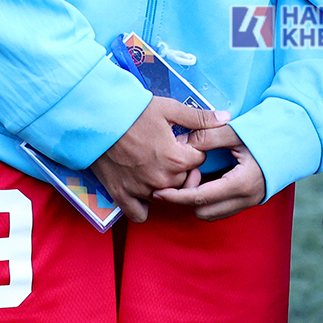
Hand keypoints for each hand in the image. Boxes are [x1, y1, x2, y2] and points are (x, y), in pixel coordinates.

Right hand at [88, 99, 225, 222]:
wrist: (97, 119)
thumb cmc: (133, 112)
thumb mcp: (169, 109)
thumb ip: (199, 118)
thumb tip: (225, 118)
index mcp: (177, 159)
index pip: (199, 160)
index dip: (191, 149)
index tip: (178, 140)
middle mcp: (162, 179)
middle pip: (185, 180)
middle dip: (180, 167)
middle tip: (165, 150)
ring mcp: (142, 190)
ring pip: (166, 195)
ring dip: (164, 184)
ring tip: (152, 164)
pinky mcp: (123, 196)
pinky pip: (141, 213)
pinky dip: (144, 204)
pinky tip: (143, 188)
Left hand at [149, 124, 267, 220]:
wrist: (295, 139)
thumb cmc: (266, 133)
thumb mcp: (235, 132)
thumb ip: (207, 136)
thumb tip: (181, 143)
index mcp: (240, 183)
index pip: (199, 199)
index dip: (176, 196)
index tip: (158, 192)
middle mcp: (245, 198)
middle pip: (203, 211)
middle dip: (185, 200)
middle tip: (178, 178)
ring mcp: (249, 201)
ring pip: (212, 213)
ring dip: (197, 201)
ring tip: (191, 179)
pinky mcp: (250, 200)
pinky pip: (222, 208)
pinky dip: (208, 200)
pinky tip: (204, 181)